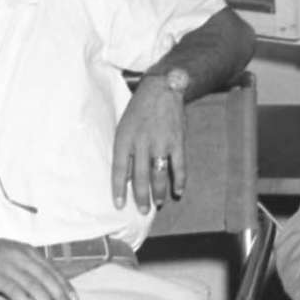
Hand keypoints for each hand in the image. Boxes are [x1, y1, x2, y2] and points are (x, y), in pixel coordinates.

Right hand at [0, 235, 78, 299]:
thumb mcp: (10, 253)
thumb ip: (25, 263)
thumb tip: (41, 279)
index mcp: (27, 251)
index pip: (52, 270)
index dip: (65, 285)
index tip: (75, 299)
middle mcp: (22, 257)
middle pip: (48, 280)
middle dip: (61, 298)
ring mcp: (10, 267)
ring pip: (36, 287)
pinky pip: (17, 293)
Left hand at [112, 77, 186, 212]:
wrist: (162, 88)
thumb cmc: (139, 109)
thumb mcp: (124, 126)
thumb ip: (125, 150)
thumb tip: (127, 177)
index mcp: (125, 138)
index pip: (120, 170)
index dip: (119, 189)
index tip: (119, 205)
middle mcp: (142, 142)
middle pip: (141, 177)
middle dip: (141, 197)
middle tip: (142, 211)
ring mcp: (161, 143)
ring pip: (159, 175)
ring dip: (159, 193)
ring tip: (158, 204)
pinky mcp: (177, 141)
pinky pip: (179, 166)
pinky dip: (180, 181)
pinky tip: (178, 191)